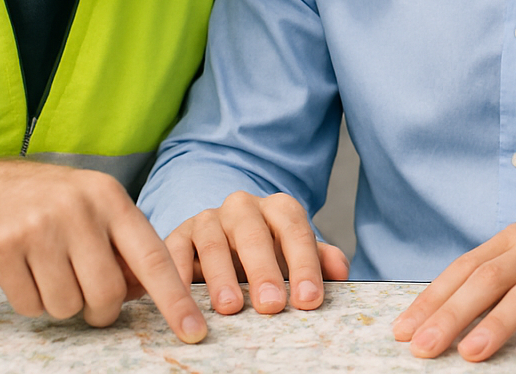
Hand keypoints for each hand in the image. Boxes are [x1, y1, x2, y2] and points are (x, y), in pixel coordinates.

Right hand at [0, 159, 205, 342]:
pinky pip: (30, 306)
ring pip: (66, 306)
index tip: (194, 330)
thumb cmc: (61, 206)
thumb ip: (128, 249)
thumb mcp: (101, 211)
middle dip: (102, 310)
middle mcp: (77, 210)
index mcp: (111, 199)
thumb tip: (149, 293)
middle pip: (107, 293)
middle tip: (91, 299)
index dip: (174, 299)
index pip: (152, 258)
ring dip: (64, 304)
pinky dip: (32, 301)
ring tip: (53, 274)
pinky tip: (26, 272)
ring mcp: (36, 227)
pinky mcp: (0, 248)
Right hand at [164, 191, 349, 315]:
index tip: (309, 300)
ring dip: (221, 277)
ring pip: (213, 243)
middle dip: (265, 272)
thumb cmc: (266, 252)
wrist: (221, 237)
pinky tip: (182, 297)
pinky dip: (177, 274)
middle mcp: (242, 207)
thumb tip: (341, 271)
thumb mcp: (294, 254)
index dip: (304, 265)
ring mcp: (208, 219)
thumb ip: (318, 260)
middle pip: (254, 236)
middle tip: (272, 306)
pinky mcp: (179, 234)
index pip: (295, 231)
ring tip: (230, 308)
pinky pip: (174, 252)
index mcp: (278, 208)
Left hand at [391, 211, 515, 363]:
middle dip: (453, 314)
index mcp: (515, 240)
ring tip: (472, 353)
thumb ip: (496, 282)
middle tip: (425, 346)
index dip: (433, 298)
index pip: (465, 267)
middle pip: (490, 279)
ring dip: (498, 324)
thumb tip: (446, 319)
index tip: (404, 328)